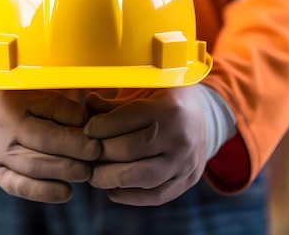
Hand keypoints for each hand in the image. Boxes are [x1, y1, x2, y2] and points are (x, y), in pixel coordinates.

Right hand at [0, 88, 100, 202]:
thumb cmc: (22, 99)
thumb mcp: (40, 94)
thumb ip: (64, 109)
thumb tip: (90, 126)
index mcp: (8, 112)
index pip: (46, 136)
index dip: (74, 145)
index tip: (97, 148)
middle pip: (38, 160)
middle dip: (71, 165)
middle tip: (93, 165)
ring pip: (30, 175)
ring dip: (61, 178)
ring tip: (84, 175)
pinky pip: (19, 188)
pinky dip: (43, 193)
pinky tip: (65, 192)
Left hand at [83, 87, 207, 205]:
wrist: (203, 113)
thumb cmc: (164, 98)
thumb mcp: (142, 90)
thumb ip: (114, 103)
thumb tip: (86, 106)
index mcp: (166, 108)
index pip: (118, 123)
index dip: (94, 128)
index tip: (86, 130)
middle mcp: (179, 136)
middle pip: (126, 152)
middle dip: (98, 155)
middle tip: (85, 154)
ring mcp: (186, 161)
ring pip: (140, 178)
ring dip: (109, 179)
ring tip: (94, 174)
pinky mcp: (188, 179)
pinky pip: (156, 196)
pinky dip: (130, 197)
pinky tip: (112, 190)